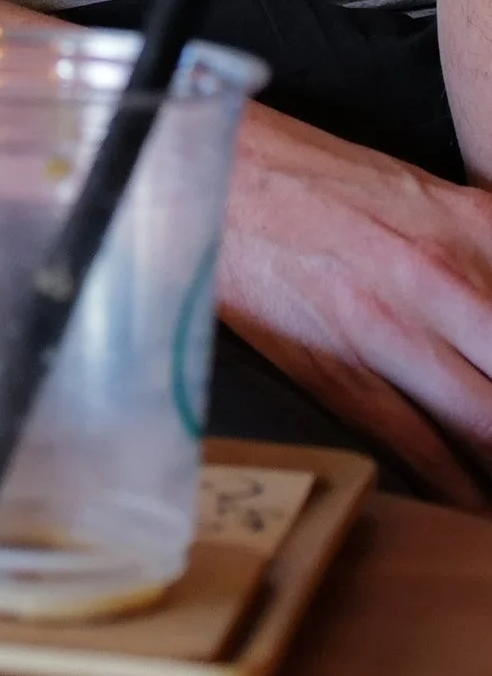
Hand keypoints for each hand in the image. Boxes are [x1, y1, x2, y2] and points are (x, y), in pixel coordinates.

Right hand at [220, 104, 491, 504]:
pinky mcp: (342, 369)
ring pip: (491, 428)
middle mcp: (443, 277)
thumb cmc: (312, 179)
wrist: (211, 170)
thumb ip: (483, 249)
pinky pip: (422, 453)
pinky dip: (460, 492)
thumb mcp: (423, 194)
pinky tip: (474, 505)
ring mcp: (391, 329)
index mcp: (473, 225)